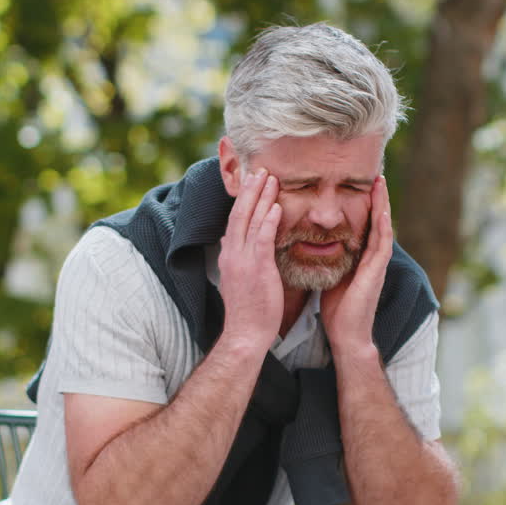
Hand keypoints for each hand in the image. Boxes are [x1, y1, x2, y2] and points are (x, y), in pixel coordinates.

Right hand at [218, 167, 282, 352]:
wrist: (245, 334)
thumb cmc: (248, 311)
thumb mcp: (237, 280)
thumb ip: (237, 259)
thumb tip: (231, 243)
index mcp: (228, 256)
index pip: (234, 221)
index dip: (243, 200)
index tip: (252, 183)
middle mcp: (232, 254)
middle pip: (239, 214)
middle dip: (250, 190)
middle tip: (260, 169)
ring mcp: (242, 260)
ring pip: (250, 220)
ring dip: (261, 197)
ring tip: (271, 178)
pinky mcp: (256, 269)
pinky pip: (262, 238)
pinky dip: (268, 220)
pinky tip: (277, 206)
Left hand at [322, 176, 391, 357]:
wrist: (347, 335)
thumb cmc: (338, 308)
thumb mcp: (331, 274)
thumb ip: (329, 258)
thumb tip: (313, 243)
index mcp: (360, 257)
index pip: (364, 223)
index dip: (364, 203)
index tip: (360, 183)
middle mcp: (371, 258)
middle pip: (377, 220)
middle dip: (377, 197)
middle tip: (376, 174)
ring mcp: (376, 265)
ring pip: (382, 227)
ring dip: (382, 205)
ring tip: (380, 183)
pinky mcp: (375, 274)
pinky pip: (381, 246)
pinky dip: (382, 228)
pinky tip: (381, 212)